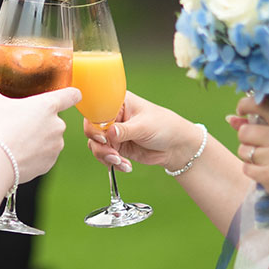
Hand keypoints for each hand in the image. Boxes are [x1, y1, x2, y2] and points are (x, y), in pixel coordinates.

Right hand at [0, 74, 80, 183]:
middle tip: (22, 123)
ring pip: (51, 138)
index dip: (71, 94)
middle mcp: (57, 125)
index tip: (69, 95)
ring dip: (40, 138)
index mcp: (48, 106)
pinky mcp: (50, 163)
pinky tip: (20, 154)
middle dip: (41, 121)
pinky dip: (36, 155)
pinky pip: (46, 156)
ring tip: (19, 140)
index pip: (72, 95)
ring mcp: (56, 146)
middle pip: (55, 119)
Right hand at [84, 91, 203, 173]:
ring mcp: (114, 133)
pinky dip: (112, 162)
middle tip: (113, 154)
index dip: (94, 125)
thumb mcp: (144, 126)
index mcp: (118, 103)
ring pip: (96, 145)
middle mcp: (113, 117)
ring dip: (106, 156)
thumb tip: (109, 133)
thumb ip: (125, 130)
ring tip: (121, 161)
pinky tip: (126, 165)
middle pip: (92, 130)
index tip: (103, 137)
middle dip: (101, 145)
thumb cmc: (164, 126)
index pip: (96, 110)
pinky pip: (105, 156)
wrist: (176, 146)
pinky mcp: (117, 147)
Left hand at [231, 95, 268, 219]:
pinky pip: (246, 168)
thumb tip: (231, 118)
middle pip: (244, 131)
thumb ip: (265, 125)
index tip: (242, 112)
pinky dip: (254, 172)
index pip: (259, 104)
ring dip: (250, 158)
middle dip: (247, 139)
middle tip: (262, 147)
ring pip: (243, 151)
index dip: (244, 105)